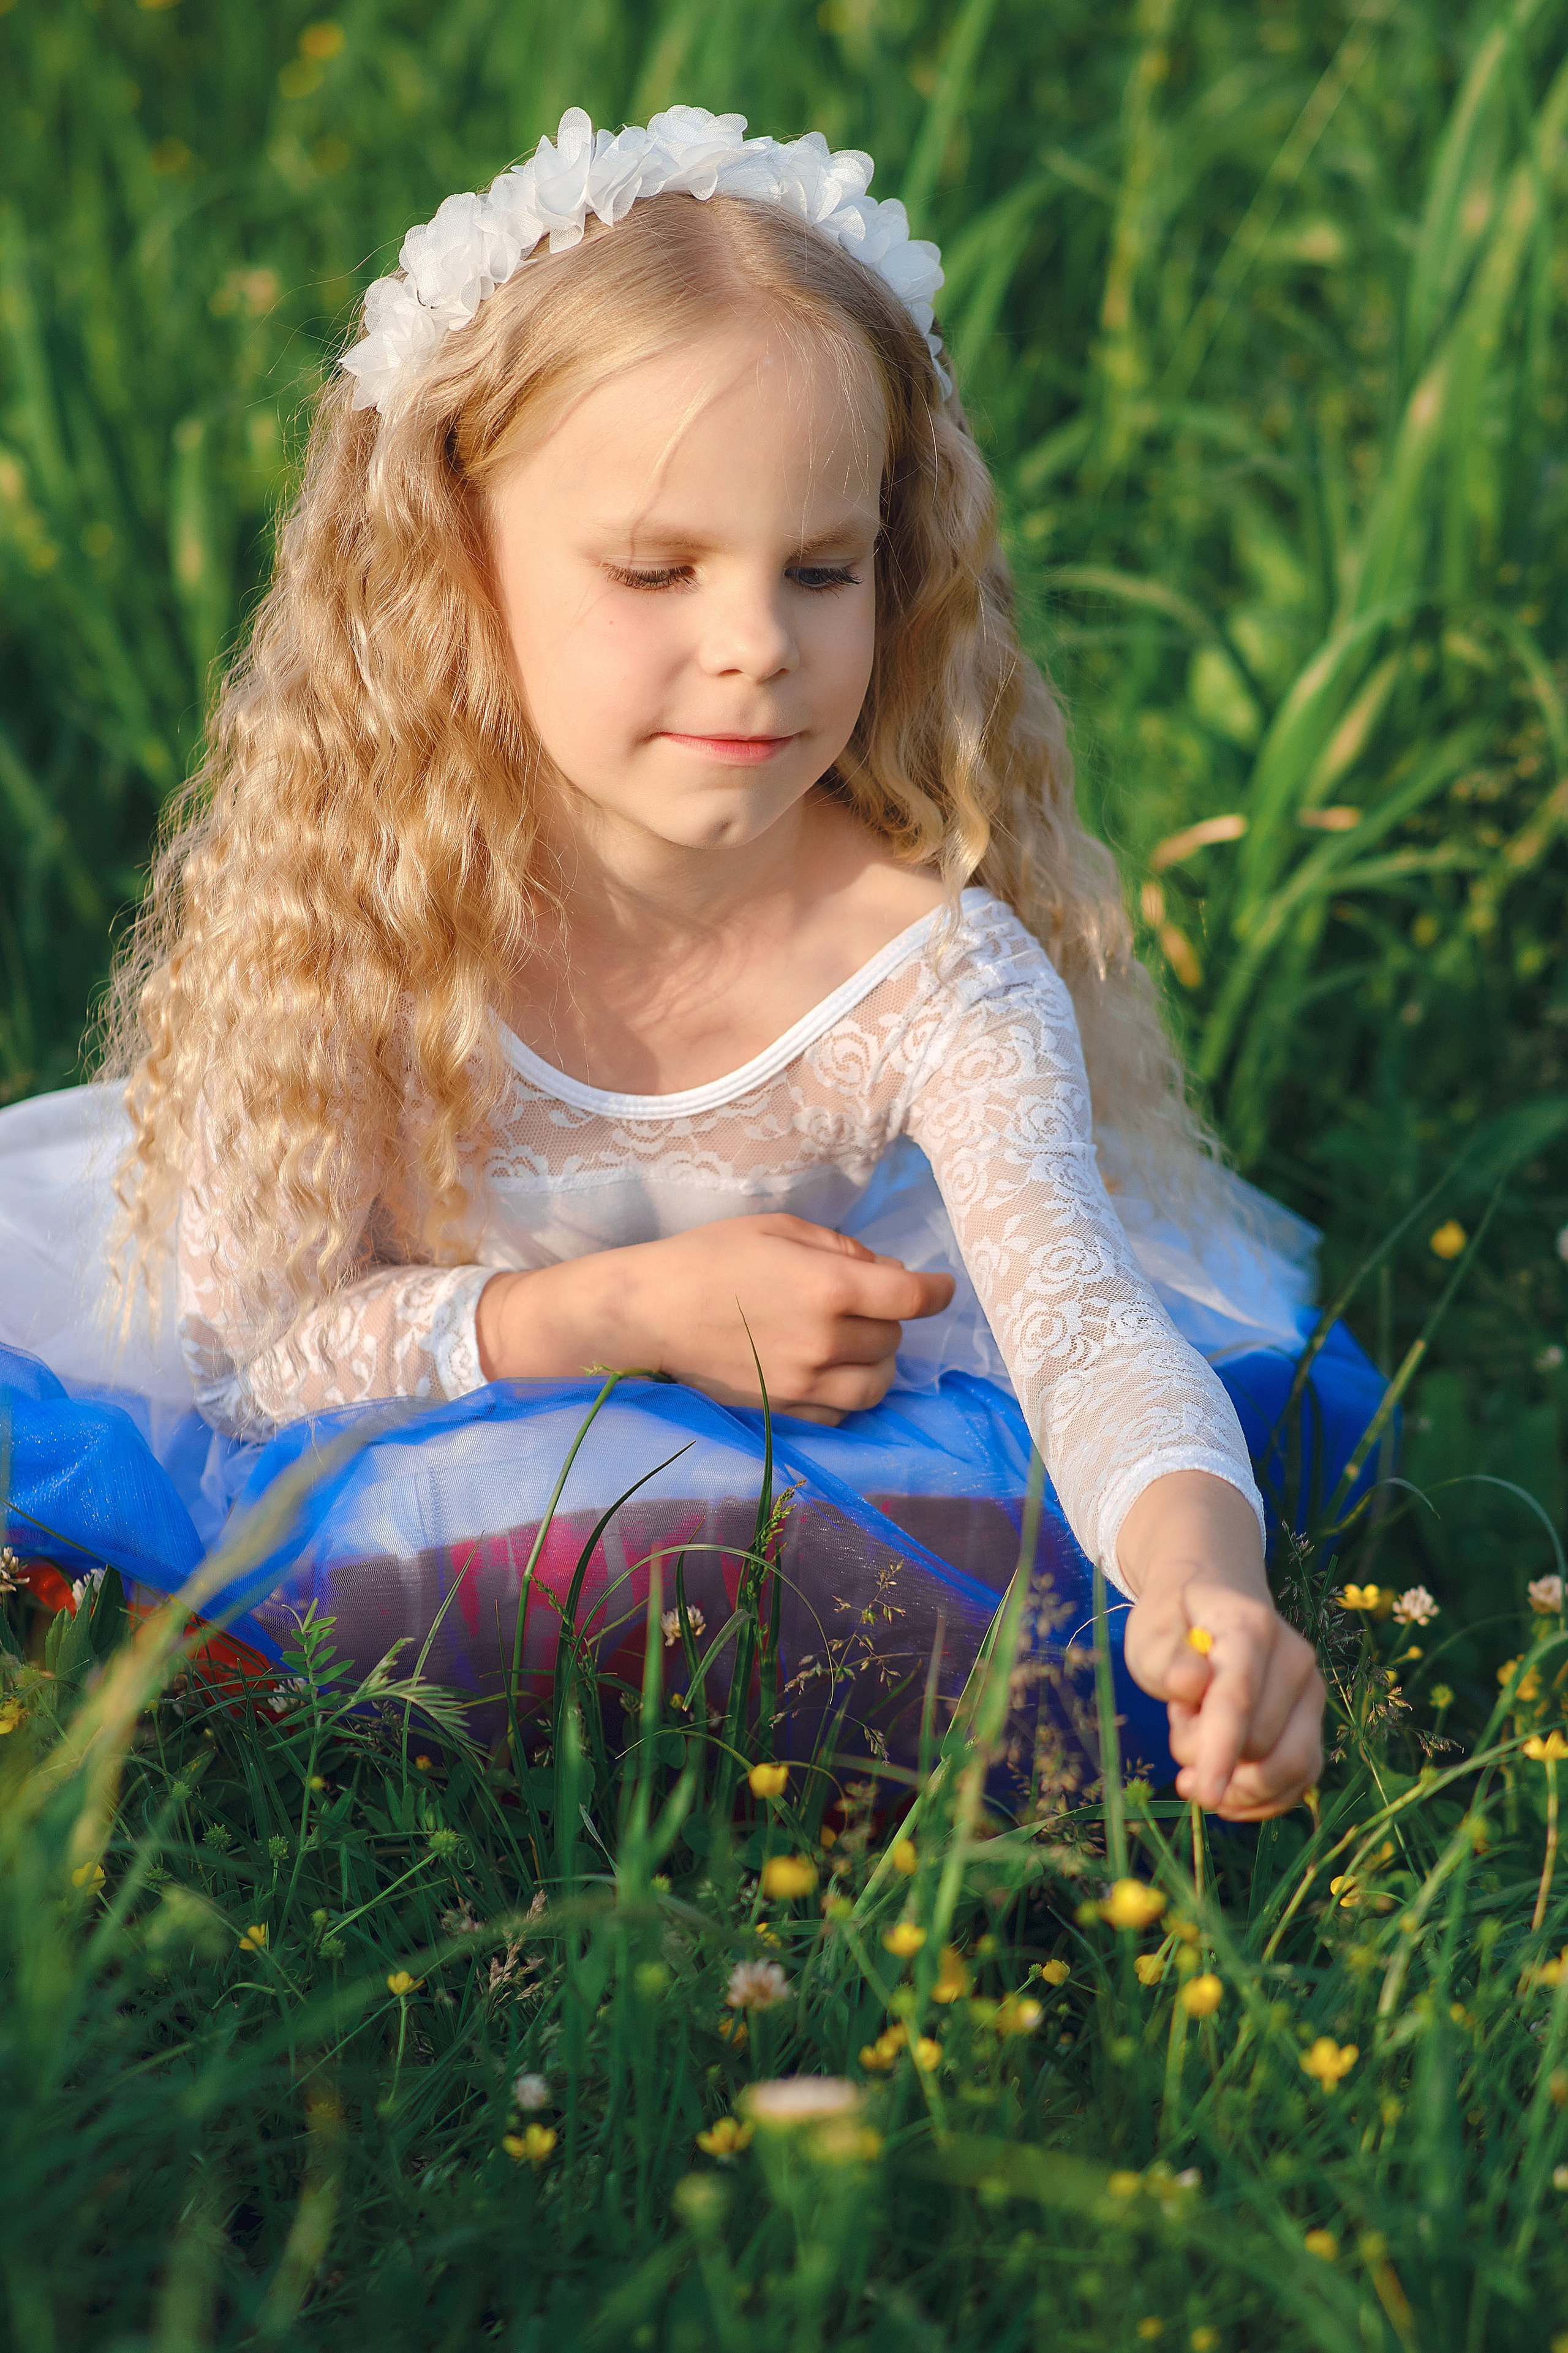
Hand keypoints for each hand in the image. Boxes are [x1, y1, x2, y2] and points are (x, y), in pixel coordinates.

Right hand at [476, 1214, 953, 1420]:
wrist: (648, 1313)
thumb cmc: (709, 1257)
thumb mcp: (778, 1228)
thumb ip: (839, 1247)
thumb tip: (883, 1269)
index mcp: (828, 1286)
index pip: (911, 1296)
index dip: (936, 1290)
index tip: (941, 1288)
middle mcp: (825, 1341)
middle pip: (893, 1339)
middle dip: (888, 1319)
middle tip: (863, 1304)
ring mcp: (805, 1383)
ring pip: (876, 1385)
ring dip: (877, 1363)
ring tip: (855, 1345)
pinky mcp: (784, 1410)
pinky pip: (841, 1413)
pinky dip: (847, 1395)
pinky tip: (829, 1374)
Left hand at [1117, 1472, 1323, 1820]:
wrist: (1217, 1597)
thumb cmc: (1176, 1619)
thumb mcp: (1150, 1630)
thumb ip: (1164, 1659)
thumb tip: (1191, 1682)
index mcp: (1250, 1627)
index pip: (1238, 1698)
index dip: (1221, 1750)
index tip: (1205, 1793)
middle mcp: (1295, 1658)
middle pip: (1259, 1742)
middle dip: (1208, 1753)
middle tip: (1180, 1718)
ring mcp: (1312, 1692)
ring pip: (1291, 1768)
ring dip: (1238, 1784)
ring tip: (1197, 1758)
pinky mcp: (1315, 1722)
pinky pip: (1301, 1779)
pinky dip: (1263, 1799)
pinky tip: (1226, 1792)